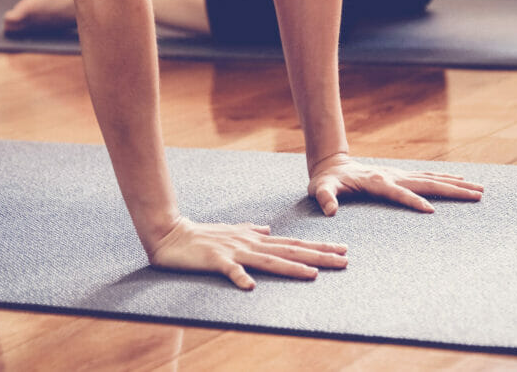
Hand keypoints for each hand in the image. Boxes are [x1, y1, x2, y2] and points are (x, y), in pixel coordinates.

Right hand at [147, 217, 347, 289]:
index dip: (318, 247)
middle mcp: (251, 243)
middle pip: (290, 250)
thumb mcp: (233, 231)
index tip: (341, 249)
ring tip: (313, 274)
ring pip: (268, 260)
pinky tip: (250, 287)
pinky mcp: (216, 260)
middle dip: (319, 256)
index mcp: (256, 238)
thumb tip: (268, 230)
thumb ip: (252, 230)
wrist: (172, 235)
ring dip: (291, 267)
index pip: (293, 243)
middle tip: (344, 260)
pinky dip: (240, 277)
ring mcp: (234, 251)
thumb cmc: (203, 236)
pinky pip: (230, 271)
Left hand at [307, 153, 483, 215]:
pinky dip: (446, 179)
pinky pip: (428, 177)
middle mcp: (392, 176)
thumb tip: (330, 210)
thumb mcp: (320, 189)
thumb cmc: (326, 182)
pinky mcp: (401, 176)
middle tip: (476, 195)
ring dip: (455, 184)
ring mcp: (399, 174)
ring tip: (479, 189)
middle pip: (426, 183)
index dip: (413, 201)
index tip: (431, 211)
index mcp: (376, 182)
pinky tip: (461, 182)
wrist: (332, 165)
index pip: (399, 193)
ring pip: (432, 179)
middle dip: (451, 190)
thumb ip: (325, 198)